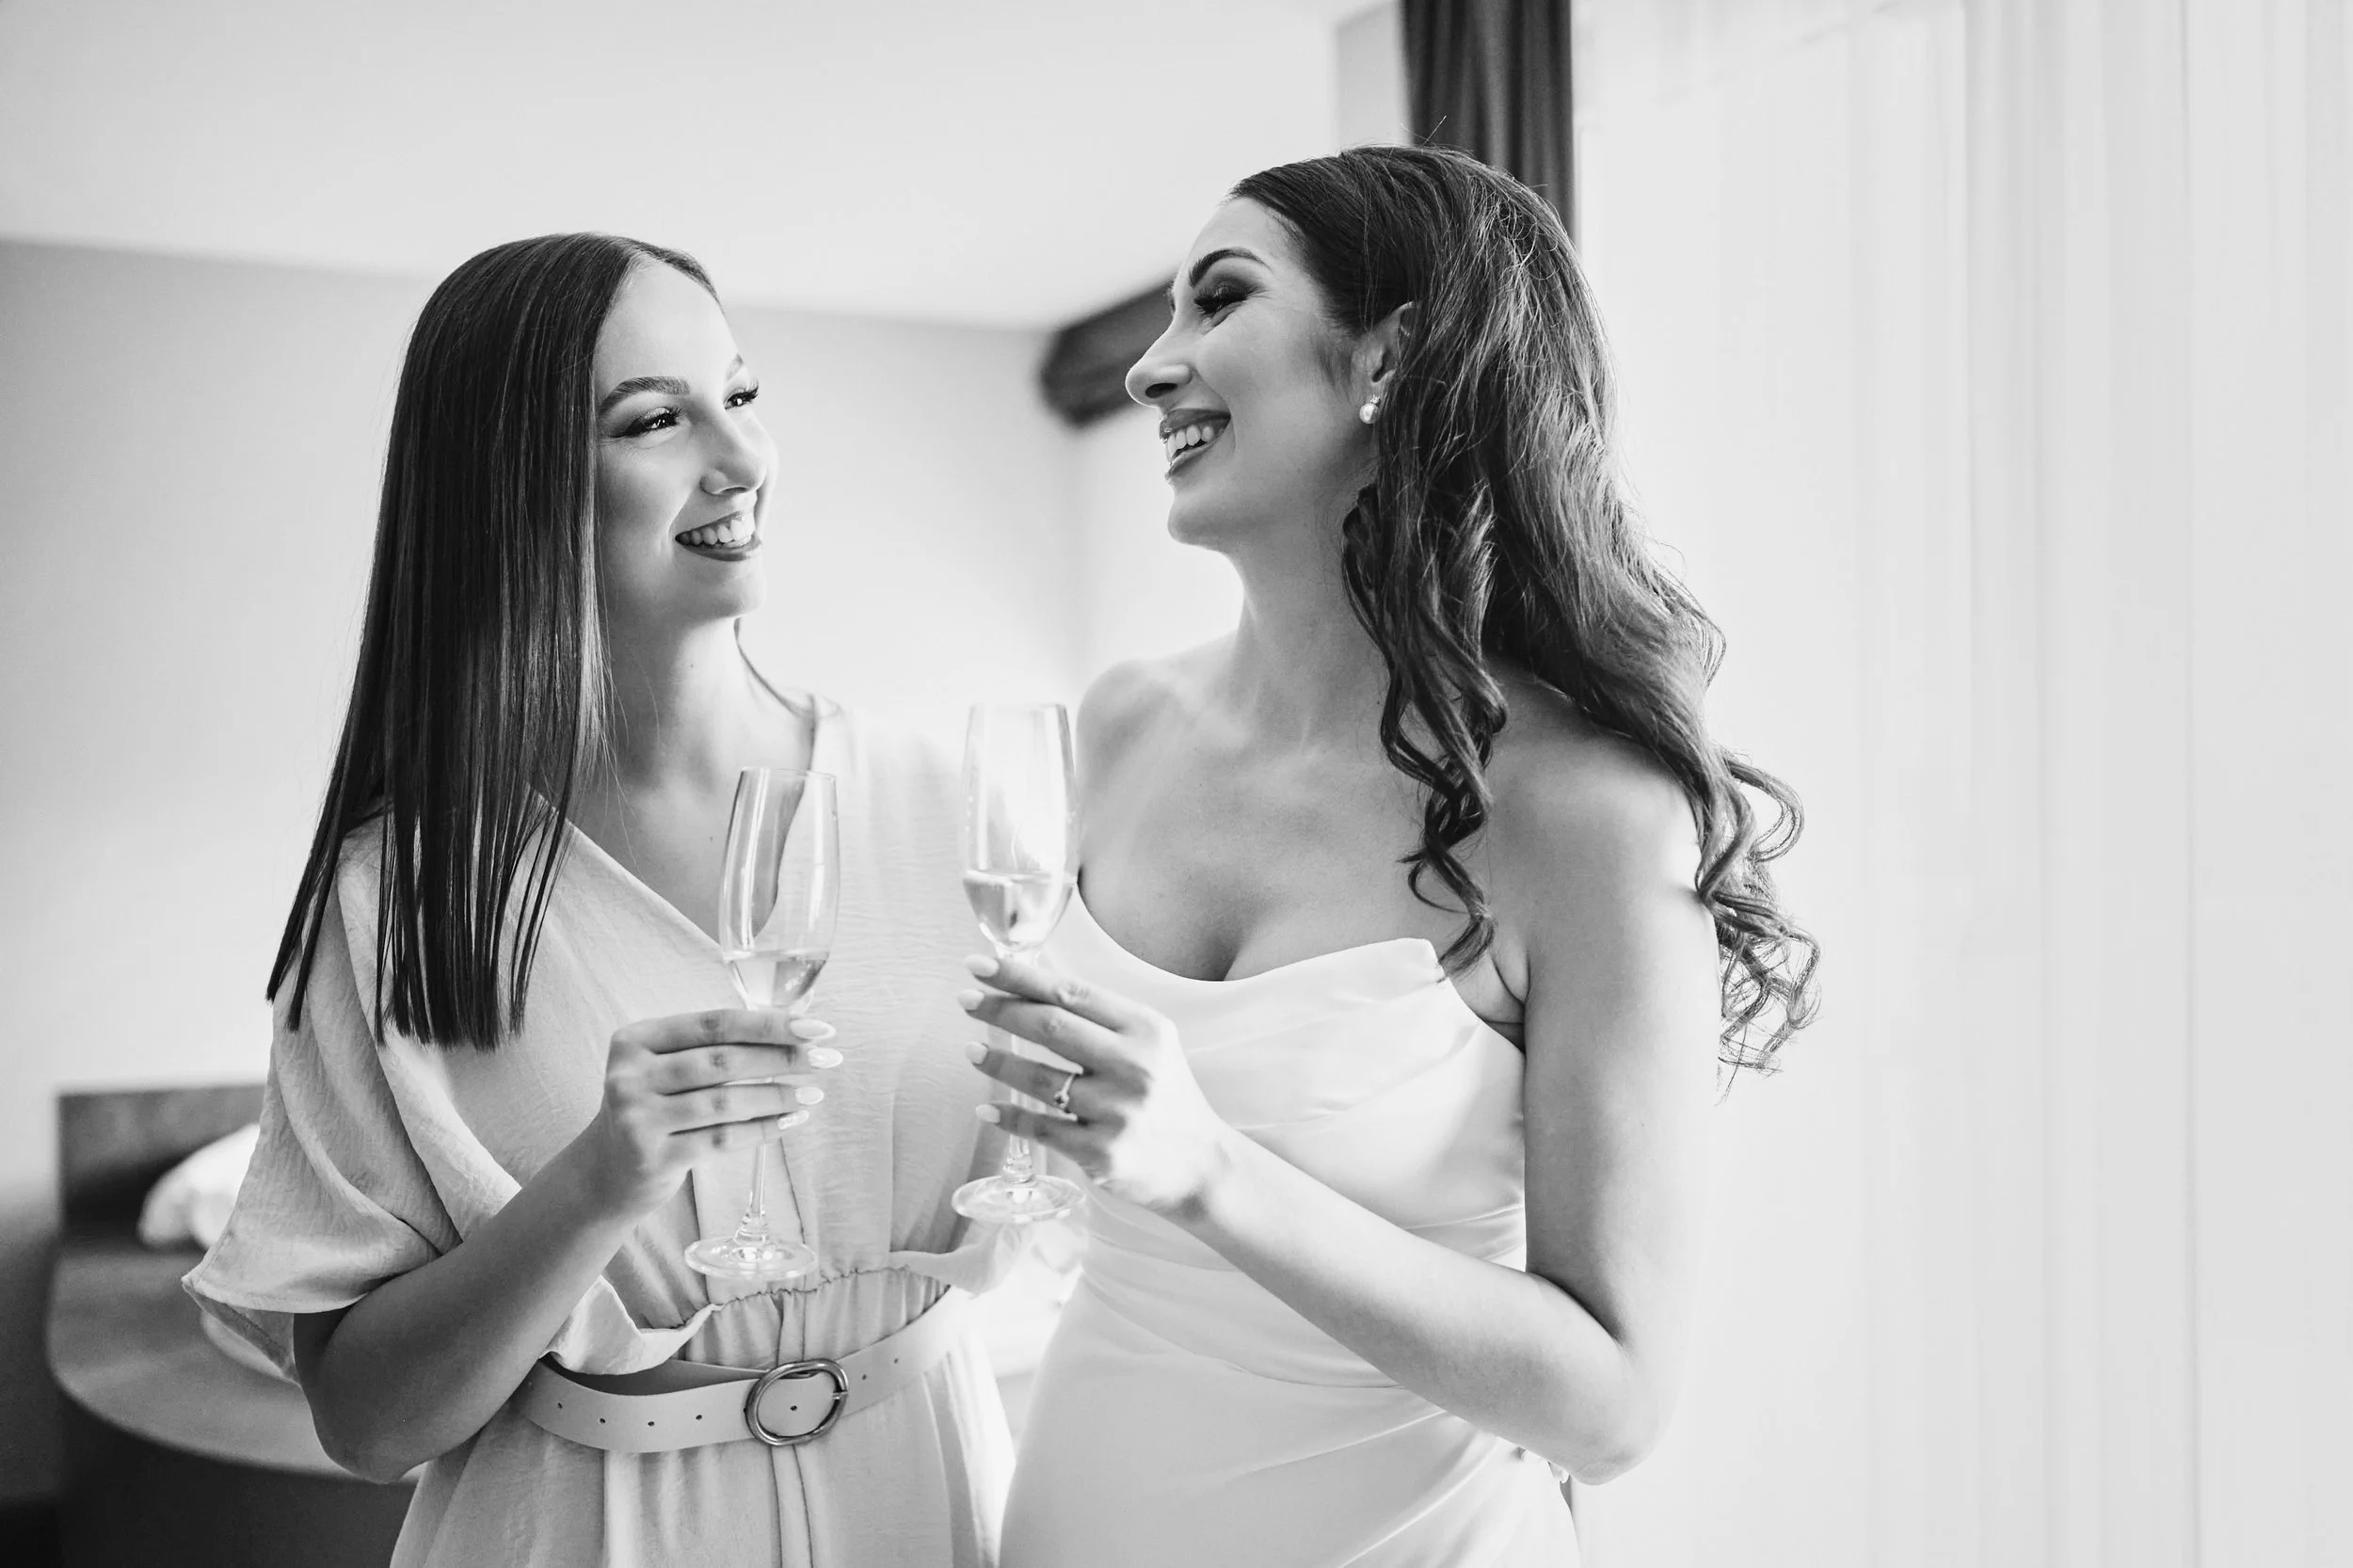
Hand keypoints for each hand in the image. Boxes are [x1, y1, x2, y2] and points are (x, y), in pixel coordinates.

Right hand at [574, 1008, 837, 1218]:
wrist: (606, 1171)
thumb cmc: (653, 1107)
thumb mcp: (664, 1068)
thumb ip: (710, 1047)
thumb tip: (794, 1030)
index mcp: (635, 1040)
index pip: (714, 1023)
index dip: (769, 1024)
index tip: (815, 1027)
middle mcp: (630, 1076)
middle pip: (723, 1061)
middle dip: (783, 1058)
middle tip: (826, 1059)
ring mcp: (638, 1119)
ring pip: (725, 1102)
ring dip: (778, 1096)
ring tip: (813, 1093)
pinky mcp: (653, 1157)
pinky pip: (721, 1139)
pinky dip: (762, 1129)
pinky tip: (791, 1121)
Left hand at [958, 952, 1236, 1218]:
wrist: (1202, 1164)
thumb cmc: (1166, 1096)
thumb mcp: (1150, 1045)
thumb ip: (1102, 1020)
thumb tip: (1034, 987)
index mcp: (1146, 1029)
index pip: (1071, 992)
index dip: (1019, 976)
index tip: (980, 964)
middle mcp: (1135, 1066)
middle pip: (1050, 1026)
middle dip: (999, 1009)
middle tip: (965, 999)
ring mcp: (1118, 1111)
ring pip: (1038, 1078)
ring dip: (996, 1062)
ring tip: (971, 1051)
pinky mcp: (1103, 1153)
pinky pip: (1041, 1128)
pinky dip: (1008, 1117)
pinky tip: (987, 1109)